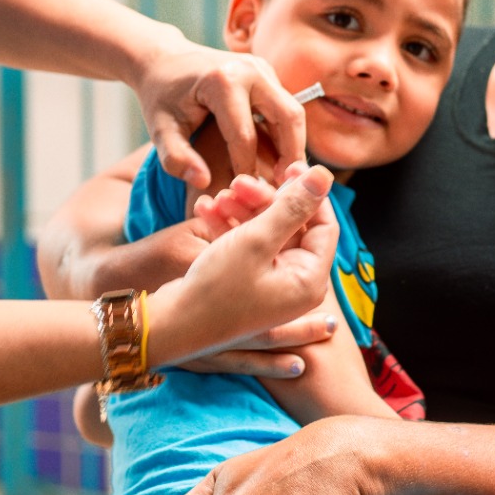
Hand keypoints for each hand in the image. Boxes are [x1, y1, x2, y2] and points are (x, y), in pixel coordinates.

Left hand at [132, 41, 303, 188]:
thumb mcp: (159, 129)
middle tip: (285, 190)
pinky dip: (285, 134)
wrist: (164, 59)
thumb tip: (204, 182)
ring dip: (293, 146)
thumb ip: (175, 158)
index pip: (245, 137)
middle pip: (287, 118)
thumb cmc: (160, 96)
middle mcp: (249, 70)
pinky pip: (284, 107)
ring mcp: (262, 68)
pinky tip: (277, 160)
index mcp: (222, 82)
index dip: (246, 170)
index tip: (244, 196)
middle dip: (290, 156)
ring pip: (293, 112)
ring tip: (285, 178)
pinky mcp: (267, 73)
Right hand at [147, 165, 337, 367]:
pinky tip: (204, 210)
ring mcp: (270, 287)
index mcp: (309, 280)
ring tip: (215, 197)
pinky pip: (247, 248)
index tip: (289, 167)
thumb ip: (293, 206)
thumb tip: (325, 176)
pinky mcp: (246, 285)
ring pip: (265, 234)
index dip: (310, 193)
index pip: (325, 225)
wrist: (169, 326)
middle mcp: (295, 286)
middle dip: (265, 201)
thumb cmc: (215, 289)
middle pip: (292, 228)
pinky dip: (230, 229)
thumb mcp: (256, 241)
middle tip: (238, 181)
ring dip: (242, 211)